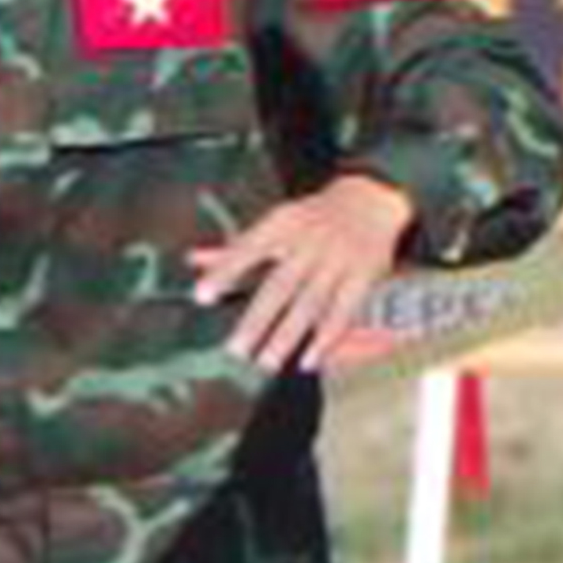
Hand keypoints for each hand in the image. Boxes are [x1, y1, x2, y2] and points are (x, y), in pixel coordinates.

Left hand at [190, 173, 422, 376]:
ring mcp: (338, 259)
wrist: (370, 199)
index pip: (249, 248)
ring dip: (287, 336)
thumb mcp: (275, 224)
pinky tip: (309, 360)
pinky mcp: (363, 276)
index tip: (202, 296)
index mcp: (283, 225)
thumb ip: (235, 248)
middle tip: (236, 350)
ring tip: (266, 362)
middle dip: (257, 320)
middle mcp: (310, 242)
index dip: (225, 271)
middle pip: (280, 285)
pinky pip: (343, 312)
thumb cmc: (312, 218)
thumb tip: (192, 260)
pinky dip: (326, 339)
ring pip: (310, 303)